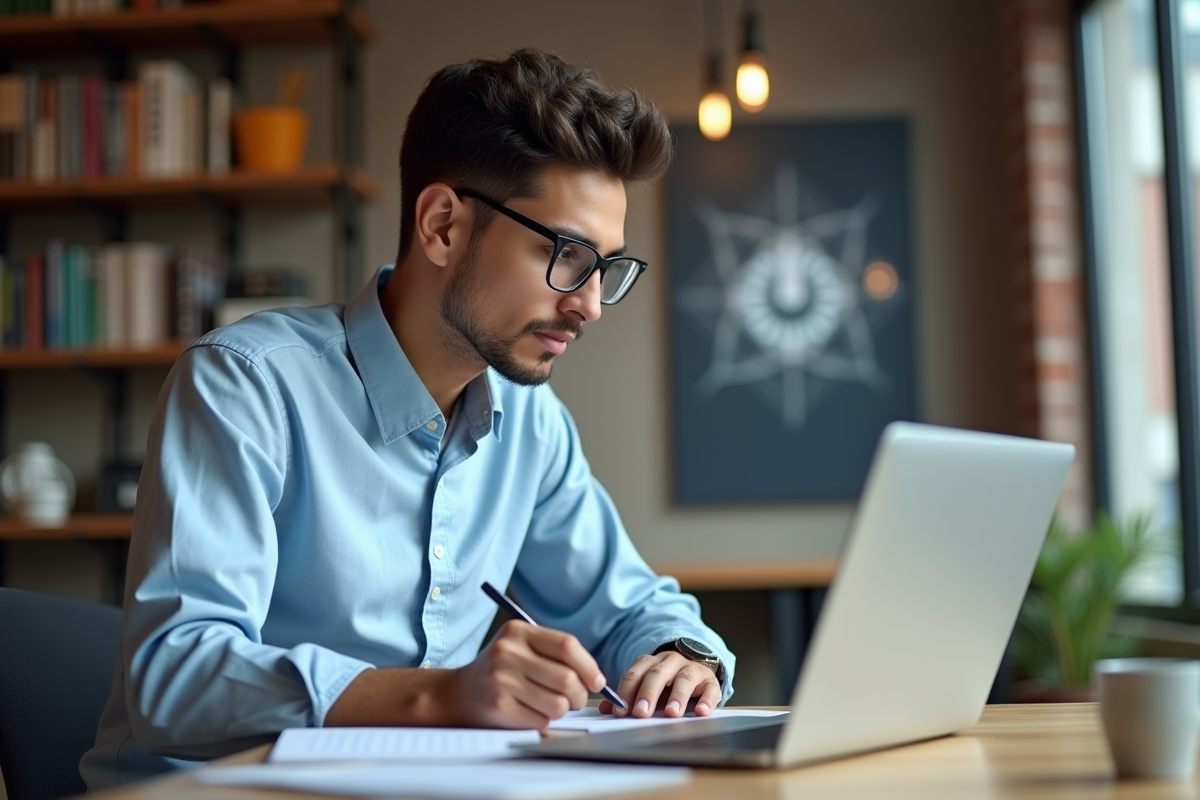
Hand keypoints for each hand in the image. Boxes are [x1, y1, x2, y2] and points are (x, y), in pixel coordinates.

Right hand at [439, 620, 607, 728]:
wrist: (454, 694)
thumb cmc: (497, 671)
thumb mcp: (519, 647)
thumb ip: (553, 653)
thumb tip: (596, 678)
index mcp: (517, 631)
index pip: (567, 646)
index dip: (589, 666)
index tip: (597, 681)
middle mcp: (508, 652)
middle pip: (567, 678)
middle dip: (578, 695)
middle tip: (573, 699)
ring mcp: (501, 680)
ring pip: (557, 704)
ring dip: (560, 710)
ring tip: (547, 705)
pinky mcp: (498, 707)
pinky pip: (541, 721)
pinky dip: (542, 721)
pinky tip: (528, 712)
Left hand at [597, 651, 720, 718]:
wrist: (696, 668)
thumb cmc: (666, 683)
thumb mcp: (646, 687)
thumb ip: (628, 697)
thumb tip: (605, 710)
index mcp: (650, 663)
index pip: (635, 674)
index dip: (626, 693)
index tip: (620, 712)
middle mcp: (670, 661)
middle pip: (657, 674)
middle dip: (648, 694)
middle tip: (641, 713)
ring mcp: (691, 668)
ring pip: (684, 678)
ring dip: (677, 696)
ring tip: (672, 713)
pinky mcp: (709, 680)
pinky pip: (710, 688)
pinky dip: (706, 700)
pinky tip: (701, 712)